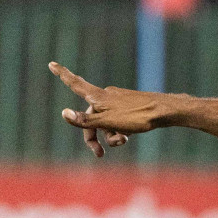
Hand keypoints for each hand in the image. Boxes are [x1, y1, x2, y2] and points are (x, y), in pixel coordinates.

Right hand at [49, 61, 164, 157]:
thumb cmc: (136, 116)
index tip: (51, 63)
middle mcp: (106, 96)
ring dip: (110, 135)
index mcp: (98, 96)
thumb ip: (86, 120)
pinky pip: (118, 121)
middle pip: (90, 117)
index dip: (62, 74)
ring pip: (105, 122)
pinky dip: (120, 130)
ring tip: (123, 140)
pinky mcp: (129, 108)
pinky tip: (129, 135)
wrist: (165, 112)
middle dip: (93, 136)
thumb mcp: (108, 121)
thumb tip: (64, 113)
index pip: (75, 84)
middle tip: (99, 154)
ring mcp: (118, 102)